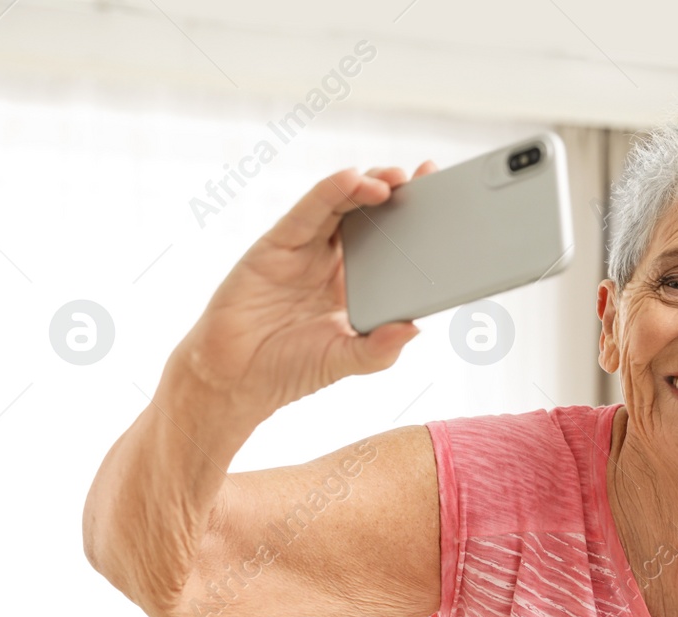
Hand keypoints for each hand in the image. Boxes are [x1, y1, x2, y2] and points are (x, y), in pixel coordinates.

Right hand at [178, 163, 438, 417]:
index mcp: (357, 285)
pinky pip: (309, 211)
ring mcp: (306, 249)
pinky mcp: (278, 244)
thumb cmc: (291, 369)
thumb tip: (415, 329)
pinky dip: (330, 192)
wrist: (236, 378)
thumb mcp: (347, 360)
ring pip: (342, 205)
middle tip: (425, 178)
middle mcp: (334, 261)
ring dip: (368, 185)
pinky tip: (352, 179)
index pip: (392, 242)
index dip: (414, 218)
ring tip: (393, 179)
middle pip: (370, 214)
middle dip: (398, 192)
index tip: (441, 196)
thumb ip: (380, 348)